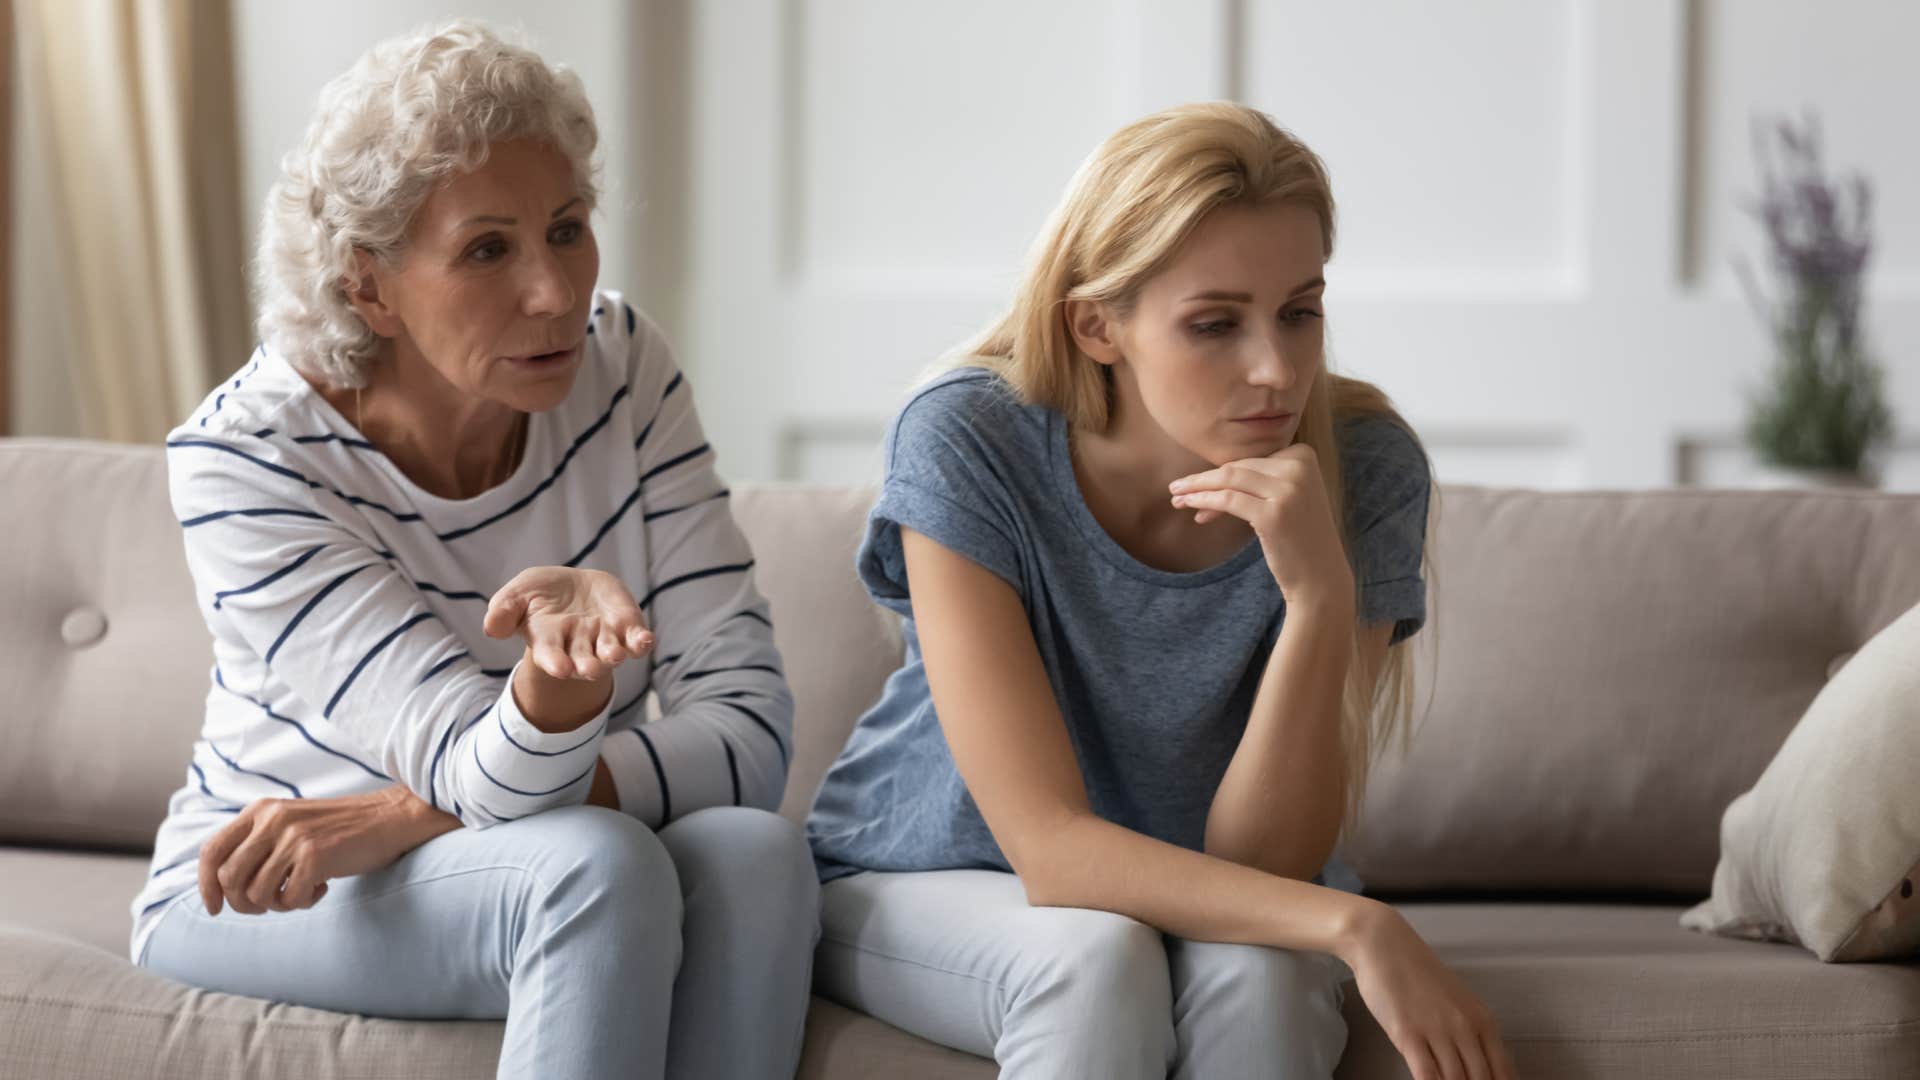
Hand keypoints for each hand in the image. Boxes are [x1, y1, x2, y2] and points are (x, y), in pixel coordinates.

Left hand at [197, 786, 455, 916]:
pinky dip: (302, 903)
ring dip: (276, 904)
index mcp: (261, 810)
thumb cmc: (339, 829)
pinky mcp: (315, 855)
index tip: (215, 908)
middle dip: (243, 903)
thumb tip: (223, 886)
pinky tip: (321, 888)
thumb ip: (258, 842)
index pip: (212, 851)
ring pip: (256, 894)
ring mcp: (294, 837)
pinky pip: (288, 899)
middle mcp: (272, 820)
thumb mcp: (290, 823)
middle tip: (269, 905)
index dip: (206, 885)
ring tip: (299, 892)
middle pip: (229, 878)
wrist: (390, 818)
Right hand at [484, 567, 654, 680]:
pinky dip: (641, 642)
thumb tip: (491, 627)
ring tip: (614, 655)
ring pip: (610, 652)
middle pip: (583, 660)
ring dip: (613, 655)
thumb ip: (504, 610)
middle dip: (587, 666)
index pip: (551, 656)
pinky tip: (645, 640)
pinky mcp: (626, 627)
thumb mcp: (518, 594)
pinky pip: (636, 640)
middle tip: (590, 670)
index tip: (561, 670)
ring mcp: (604, 638)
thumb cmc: (540, 594)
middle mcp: (579, 645)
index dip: (555, 663)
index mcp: (549, 641)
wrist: (573, 587)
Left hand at [1168, 444, 1354, 606]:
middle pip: (1238, 467)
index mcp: (1304, 455)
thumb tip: (1210, 475)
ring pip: (1229, 480)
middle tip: (1176, 488)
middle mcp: (1299, 467)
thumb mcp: (1285, 497)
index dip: (1221, 473)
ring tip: (1176, 498)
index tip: (1199, 489)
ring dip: (1197, 488)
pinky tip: (1191, 509)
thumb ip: (1259, 479)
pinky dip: (1204, 502)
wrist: (1320, 577)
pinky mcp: (1273, 513)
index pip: (1251, 459)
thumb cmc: (1298, 538)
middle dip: (1204, 479)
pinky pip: (1228, 500)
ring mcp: (1288, 490)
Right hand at [1345, 904, 1516, 1079]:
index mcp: (1482, 1020)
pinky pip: (1426, 1074)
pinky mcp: (1408, 1034)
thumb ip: (1469, 1032)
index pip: (1503, 1071)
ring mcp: (1437, 1031)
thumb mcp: (1455, 1001)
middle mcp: (1465, 1027)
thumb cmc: (1416, 972)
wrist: (1385, 945)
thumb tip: (1475, 1066)